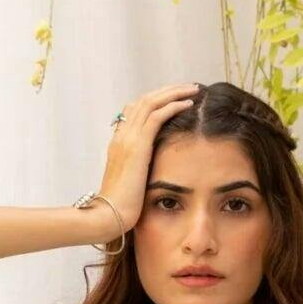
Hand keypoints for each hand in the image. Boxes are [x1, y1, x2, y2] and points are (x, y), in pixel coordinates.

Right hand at [93, 83, 201, 235]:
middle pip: (144, 100)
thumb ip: (139, 170)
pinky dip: (173, 105)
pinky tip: (189, 103)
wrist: (108, 216)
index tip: (175, 98)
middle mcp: (121, 136)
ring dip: (174, 92)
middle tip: (189, 87)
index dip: (156, 100)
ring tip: (193, 89)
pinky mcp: (137, 146)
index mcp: (119, 143)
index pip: (135, 110)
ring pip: (151, 102)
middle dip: (168, 90)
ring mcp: (127, 139)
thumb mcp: (131, 183)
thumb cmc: (121, 208)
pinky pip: (156, 115)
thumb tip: (152, 170)